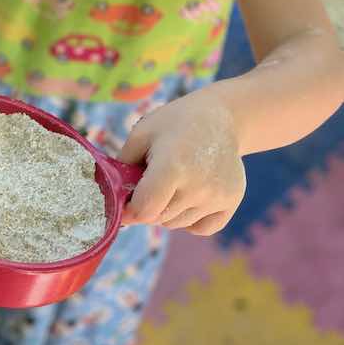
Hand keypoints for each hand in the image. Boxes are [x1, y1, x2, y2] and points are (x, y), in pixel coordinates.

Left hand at [118, 90, 245, 235]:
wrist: (219, 116)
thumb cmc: (172, 124)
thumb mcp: (140, 135)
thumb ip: (122, 167)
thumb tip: (111, 198)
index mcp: (173, 166)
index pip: (145, 209)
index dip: (128, 211)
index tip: (123, 204)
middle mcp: (199, 185)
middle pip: (159, 218)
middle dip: (146, 206)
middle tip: (148, 183)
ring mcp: (218, 195)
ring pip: (177, 223)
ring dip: (167, 211)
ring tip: (171, 183)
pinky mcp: (232, 200)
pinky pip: (200, 228)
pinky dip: (189, 219)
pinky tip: (187, 195)